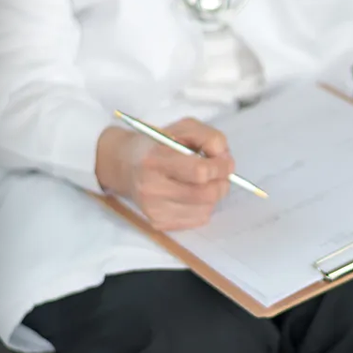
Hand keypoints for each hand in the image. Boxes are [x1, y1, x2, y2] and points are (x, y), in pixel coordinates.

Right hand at [95, 118, 234, 231]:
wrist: (126, 166)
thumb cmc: (157, 145)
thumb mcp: (182, 128)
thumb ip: (208, 136)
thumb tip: (224, 159)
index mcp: (154, 160)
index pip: (199, 172)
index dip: (220, 167)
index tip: (225, 162)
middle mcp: (151, 188)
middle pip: (206, 195)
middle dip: (221, 183)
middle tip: (219, 173)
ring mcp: (154, 210)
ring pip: (206, 209)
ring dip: (212, 195)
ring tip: (199, 182)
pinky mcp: (159, 223)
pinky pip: (197, 220)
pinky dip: (202, 207)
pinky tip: (189, 194)